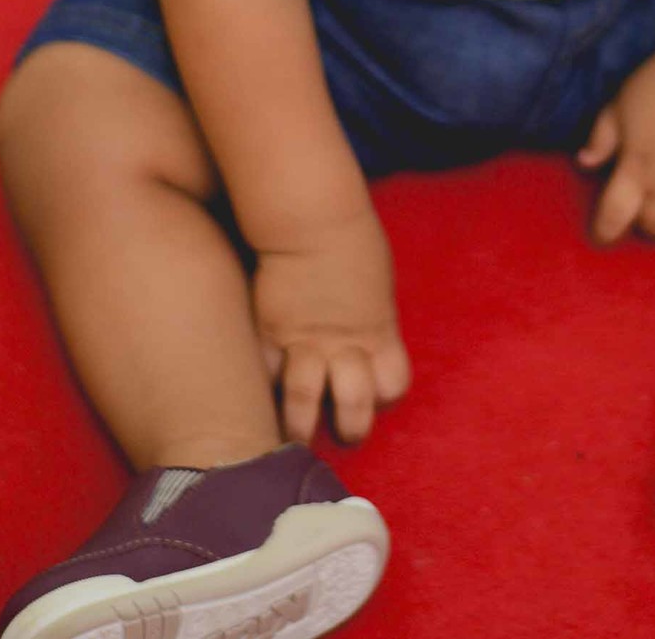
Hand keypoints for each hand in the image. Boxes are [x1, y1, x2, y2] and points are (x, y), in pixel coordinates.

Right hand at [253, 205, 410, 444]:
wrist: (311, 217)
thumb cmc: (351, 242)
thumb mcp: (376, 286)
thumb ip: (373, 324)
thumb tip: (367, 347)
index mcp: (379, 332)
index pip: (393, 385)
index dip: (384, 396)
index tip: (374, 393)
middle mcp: (344, 345)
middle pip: (355, 407)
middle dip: (350, 427)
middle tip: (341, 431)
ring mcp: (304, 343)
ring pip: (303, 403)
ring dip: (299, 427)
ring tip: (294, 436)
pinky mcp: (269, 333)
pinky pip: (265, 375)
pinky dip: (264, 388)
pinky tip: (261, 395)